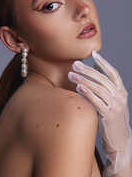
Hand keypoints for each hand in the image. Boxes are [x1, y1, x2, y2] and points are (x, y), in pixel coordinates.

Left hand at [68, 50, 131, 174]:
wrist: (120, 140)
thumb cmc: (112, 117)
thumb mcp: (112, 99)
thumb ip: (105, 84)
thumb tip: (96, 67)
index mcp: (121, 91)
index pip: (113, 73)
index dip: (103, 62)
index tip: (93, 54)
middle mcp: (120, 97)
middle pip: (103, 79)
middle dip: (87, 70)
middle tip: (75, 64)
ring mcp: (116, 106)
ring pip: (99, 89)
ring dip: (84, 80)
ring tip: (71, 75)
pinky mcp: (110, 116)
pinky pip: (97, 102)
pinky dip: (88, 94)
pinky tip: (78, 88)